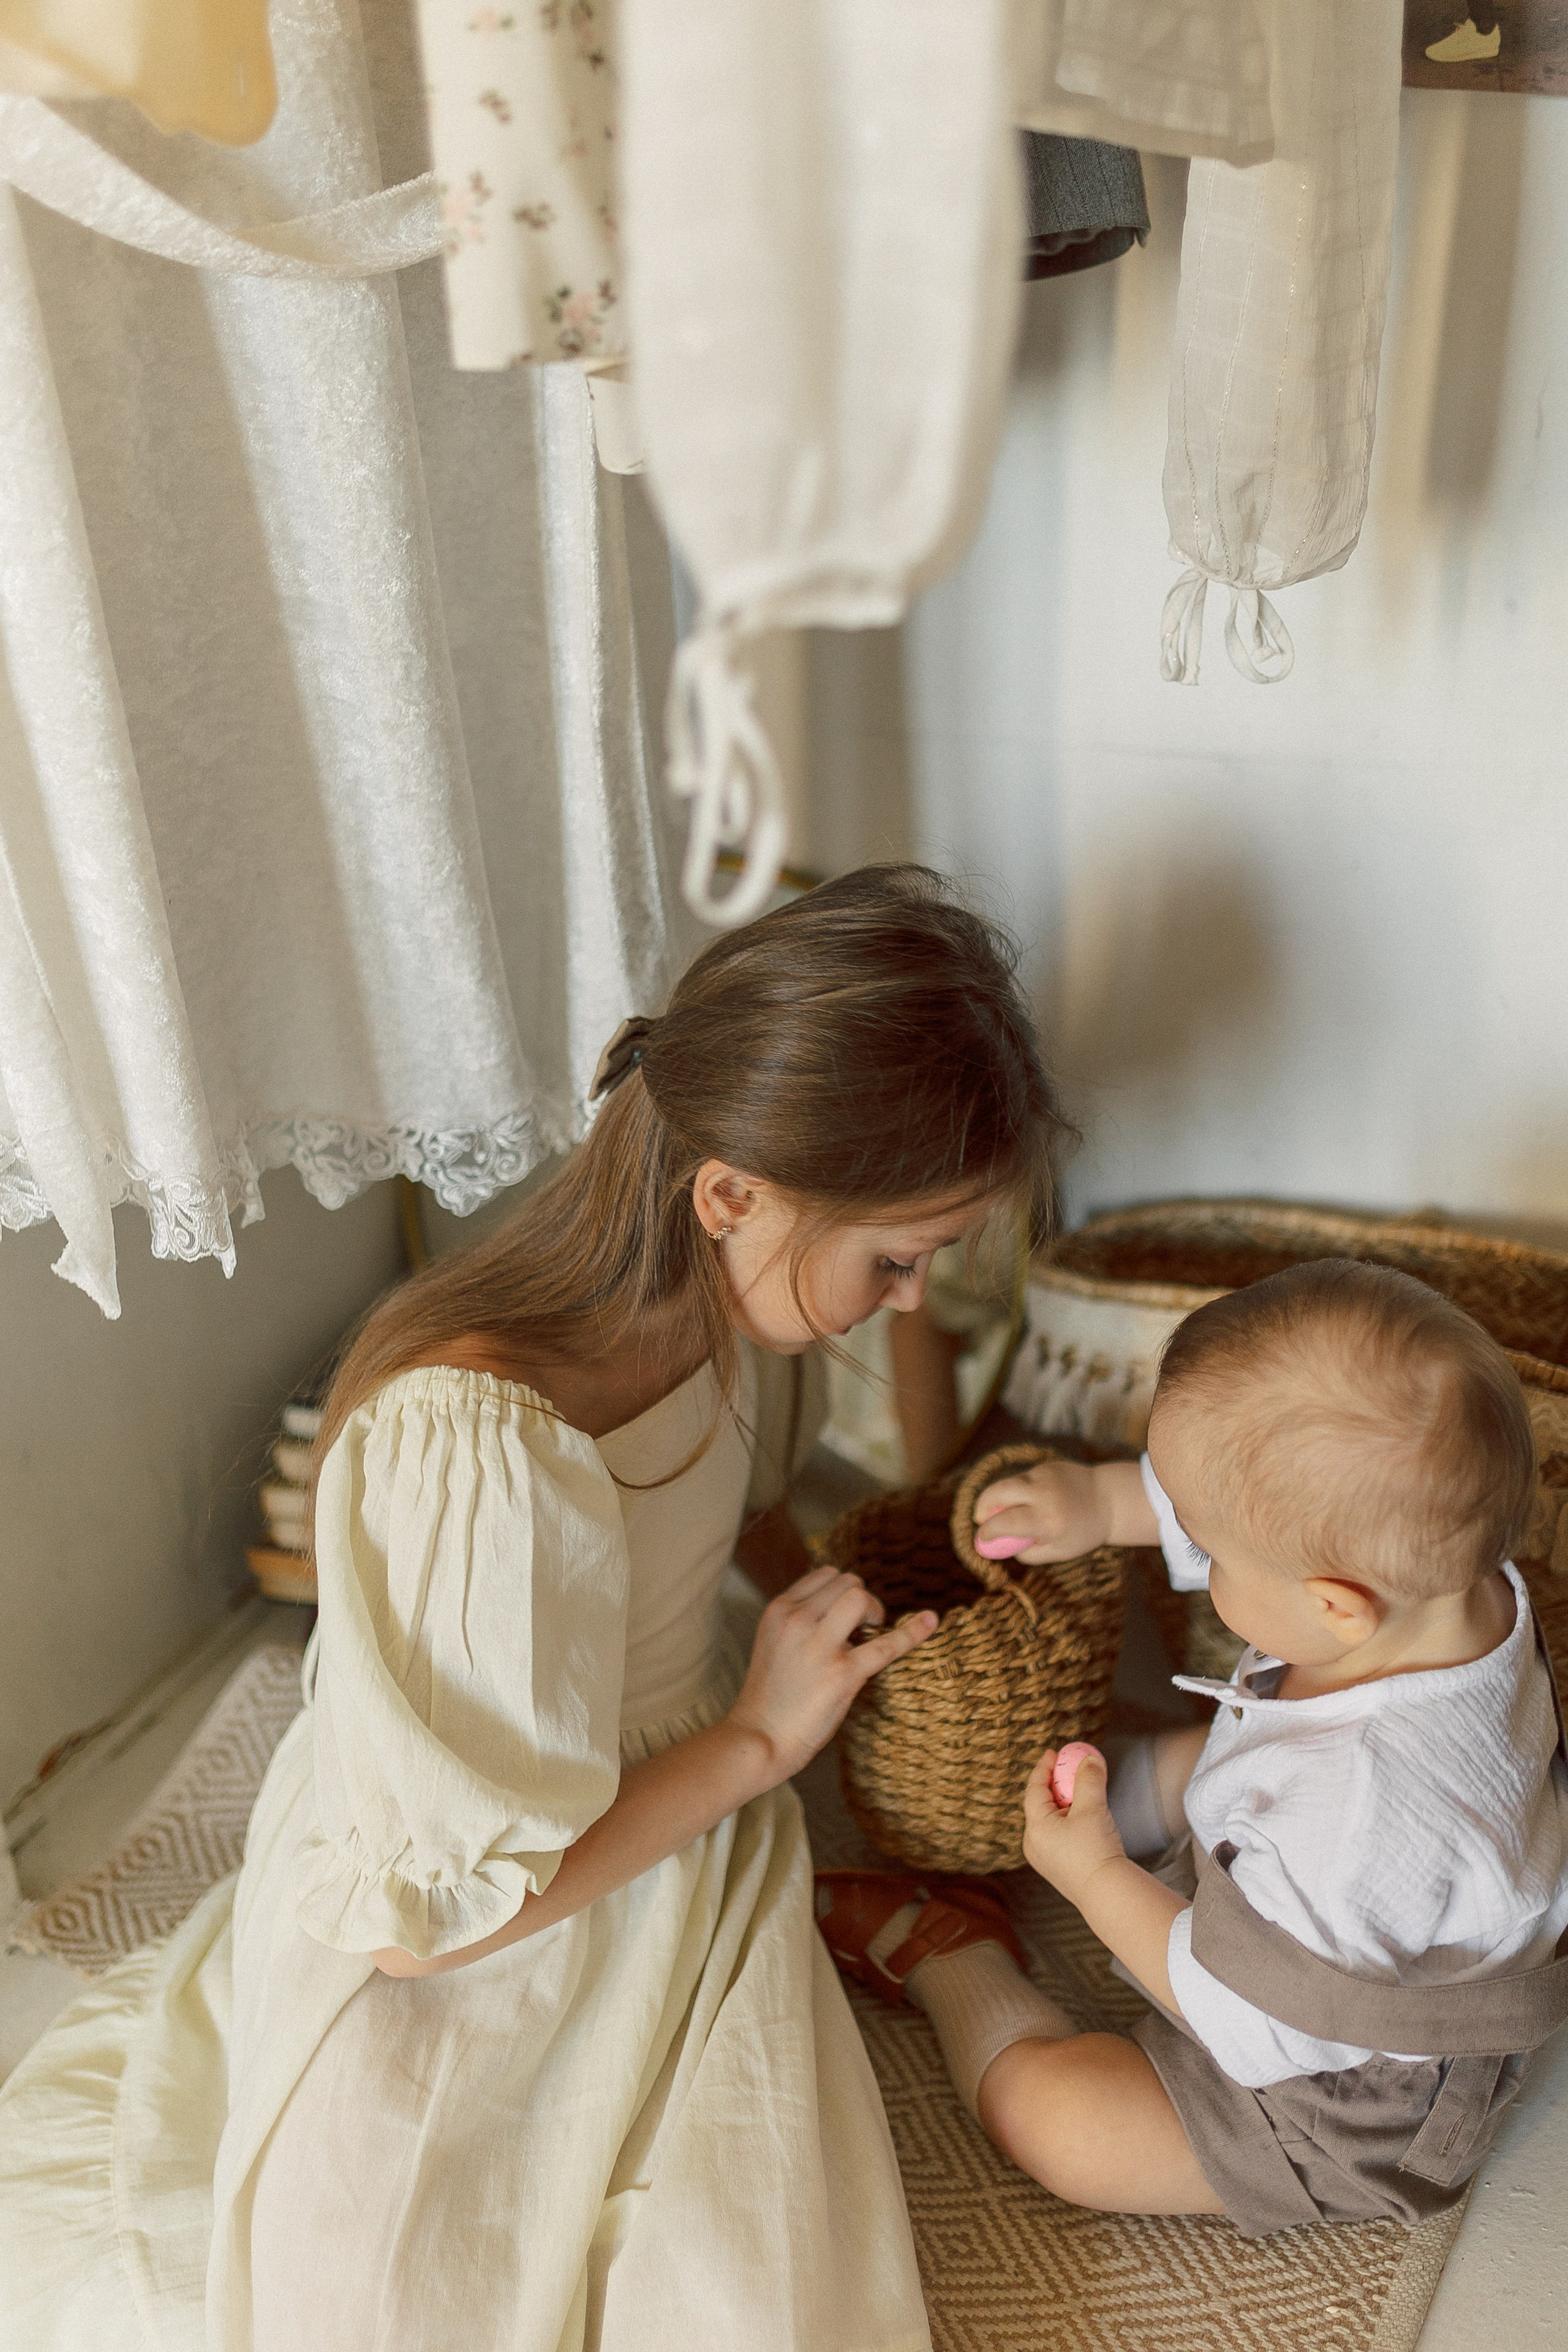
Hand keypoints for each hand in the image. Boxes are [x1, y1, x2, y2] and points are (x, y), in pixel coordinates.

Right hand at [726, 1563, 935, 1784]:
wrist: (758, 1737)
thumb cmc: (770, 1697)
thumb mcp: (774, 1643)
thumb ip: (802, 1621)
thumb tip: (847, 1612)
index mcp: (779, 1610)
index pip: (825, 1574)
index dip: (843, 1590)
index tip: (847, 1613)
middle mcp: (797, 1620)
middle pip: (847, 1582)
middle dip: (862, 1600)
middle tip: (862, 1628)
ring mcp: (819, 1645)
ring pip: (860, 1598)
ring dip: (874, 1611)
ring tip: (872, 1632)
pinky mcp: (842, 1674)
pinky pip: (886, 1644)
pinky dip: (913, 1632)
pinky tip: (931, 1622)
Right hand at [972, 1459, 1109, 1563]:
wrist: (1111, 1500)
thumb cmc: (1083, 1532)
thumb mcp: (1059, 1551)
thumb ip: (1028, 1552)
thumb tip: (1000, 1546)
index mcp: (1048, 1521)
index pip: (1005, 1522)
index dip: (988, 1531)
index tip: (982, 1538)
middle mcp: (1045, 1494)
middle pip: (998, 1492)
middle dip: (982, 1505)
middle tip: (980, 1517)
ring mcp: (1045, 1476)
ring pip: (1009, 1483)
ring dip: (1000, 1497)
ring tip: (1008, 1510)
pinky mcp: (1047, 1466)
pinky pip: (1023, 1478)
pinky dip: (1019, 1490)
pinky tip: (1033, 1499)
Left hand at [1022, 1746, 1126, 1906]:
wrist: (1107, 1893)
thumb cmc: (1096, 1850)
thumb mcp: (1092, 1808)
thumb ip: (1090, 1779)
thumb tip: (1090, 1759)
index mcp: (1035, 1828)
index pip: (1034, 1789)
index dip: (1044, 1768)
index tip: (1053, 1752)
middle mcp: (1033, 1844)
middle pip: (1040, 1804)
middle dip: (1055, 1785)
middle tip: (1069, 1770)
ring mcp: (1044, 1859)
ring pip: (1049, 1821)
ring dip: (1063, 1804)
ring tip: (1081, 1793)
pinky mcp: (1056, 1868)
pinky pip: (1057, 1836)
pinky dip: (1067, 1821)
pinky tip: (1084, 1819)